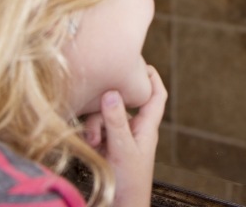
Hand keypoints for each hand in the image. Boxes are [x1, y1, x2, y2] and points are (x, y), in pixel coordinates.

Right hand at [83, 65, 166, 206]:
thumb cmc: (129, 182)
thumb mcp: (122, 148)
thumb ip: (116, 121)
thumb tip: (113, 92)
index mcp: (147, 127)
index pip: (156, 96)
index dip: (152, 78)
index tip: (141, 64)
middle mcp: (136, 130)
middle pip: (123, 103)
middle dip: (108, 104)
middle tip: (99, 103)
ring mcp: (121, 139)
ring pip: (106, 117)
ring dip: (96, 124)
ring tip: (92, 138)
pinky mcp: (108, 149)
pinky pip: (97, 131)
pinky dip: (92, 135)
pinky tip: (89, 143)